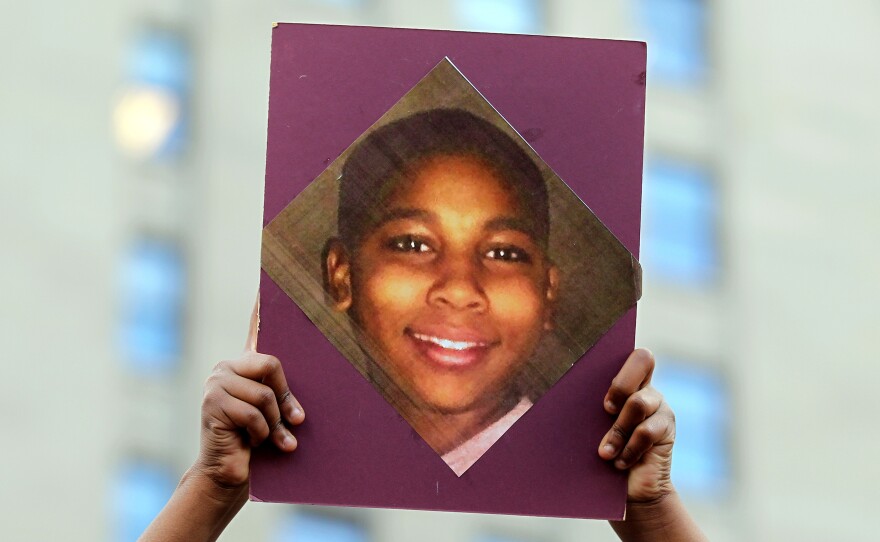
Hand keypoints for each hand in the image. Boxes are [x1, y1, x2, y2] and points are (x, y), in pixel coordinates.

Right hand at [193, 301, 304, 490]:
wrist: (229, 472)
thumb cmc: (257, 441)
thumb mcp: (274, 412)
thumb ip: (282, 393)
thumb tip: (302, 398)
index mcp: (245, 364)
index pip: (256, 325)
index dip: (263, 303)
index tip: (270, 276)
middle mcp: (227, 367)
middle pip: (272, 364)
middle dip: (286, 399)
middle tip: (293, 421)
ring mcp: (216, 382)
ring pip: (266, 394)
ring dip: (273, 423)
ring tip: (269, 438)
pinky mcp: (212, 402)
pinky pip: (255, 413)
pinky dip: (261, 433)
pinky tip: (251, 442)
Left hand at [598, 348, 674, 503]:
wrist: (628, 486)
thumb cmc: (601, 452)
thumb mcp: (589, 426)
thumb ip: (583, 408)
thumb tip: (541, 390)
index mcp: (625, 380)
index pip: (628, 349)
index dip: (614, 353)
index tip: (598, 388)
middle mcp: (645, 386)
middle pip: (643, 359)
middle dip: (620, 384)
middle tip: (605, 409)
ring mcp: (659, 405)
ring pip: (639, 402)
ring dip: (617, 430)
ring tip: (604, 452)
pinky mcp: (667, 427)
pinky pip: (646, 431)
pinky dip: (628, 449)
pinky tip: (619, 463)